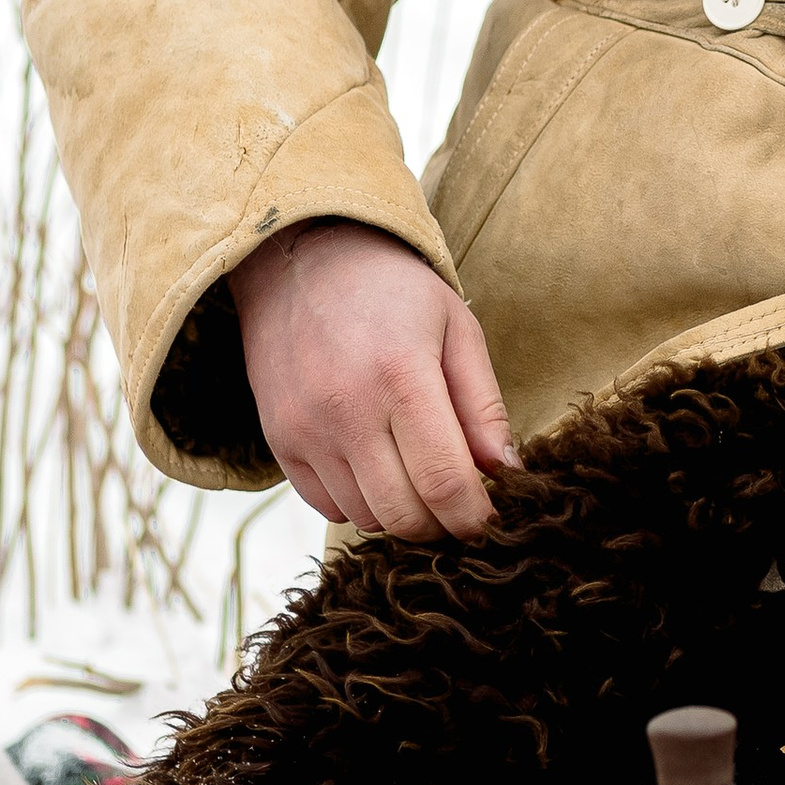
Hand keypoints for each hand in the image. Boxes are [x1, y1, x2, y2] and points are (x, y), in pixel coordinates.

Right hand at [228, 222, 516, 538]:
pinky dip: (360, 503)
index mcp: (401, 375)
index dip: (474, 517)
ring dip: (402, 513)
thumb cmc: (392, 291)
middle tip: (459, 504)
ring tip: (418, 476)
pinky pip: (326, 506)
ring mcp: (305, 429)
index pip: (445, 481)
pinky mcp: (279, 440)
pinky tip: (378, 468)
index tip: (490, 520)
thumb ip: (483, 405)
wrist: (300, 260)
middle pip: (404, 514)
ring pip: (366, 517)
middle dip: (442, 524)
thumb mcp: (456, 328)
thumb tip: (505, 472)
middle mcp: (346, 409)